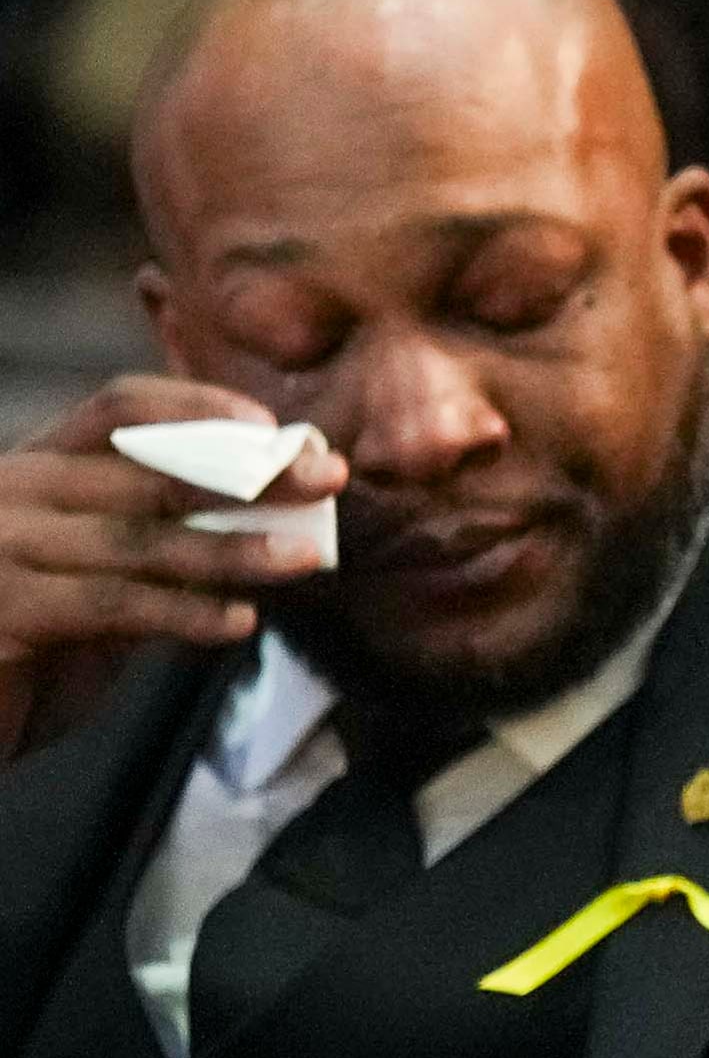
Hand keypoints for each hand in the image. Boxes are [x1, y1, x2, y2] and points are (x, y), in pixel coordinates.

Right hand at [0, 376, 345, 757]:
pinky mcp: (6, 608)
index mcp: (37, 470)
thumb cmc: (24, 649)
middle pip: (150, 468)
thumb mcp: (99, 585)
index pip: (119, 409)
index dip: (200, 408)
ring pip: (140, 538)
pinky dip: (186, 612)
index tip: (276, 428)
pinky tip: (240, 623)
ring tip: (304, 558)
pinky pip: (115, 604)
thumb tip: (268, 529)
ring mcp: (2, 547)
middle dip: (251, 474)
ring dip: (233, 548)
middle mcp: (12, 492)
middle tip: (328, 479)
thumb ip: (158, 554)